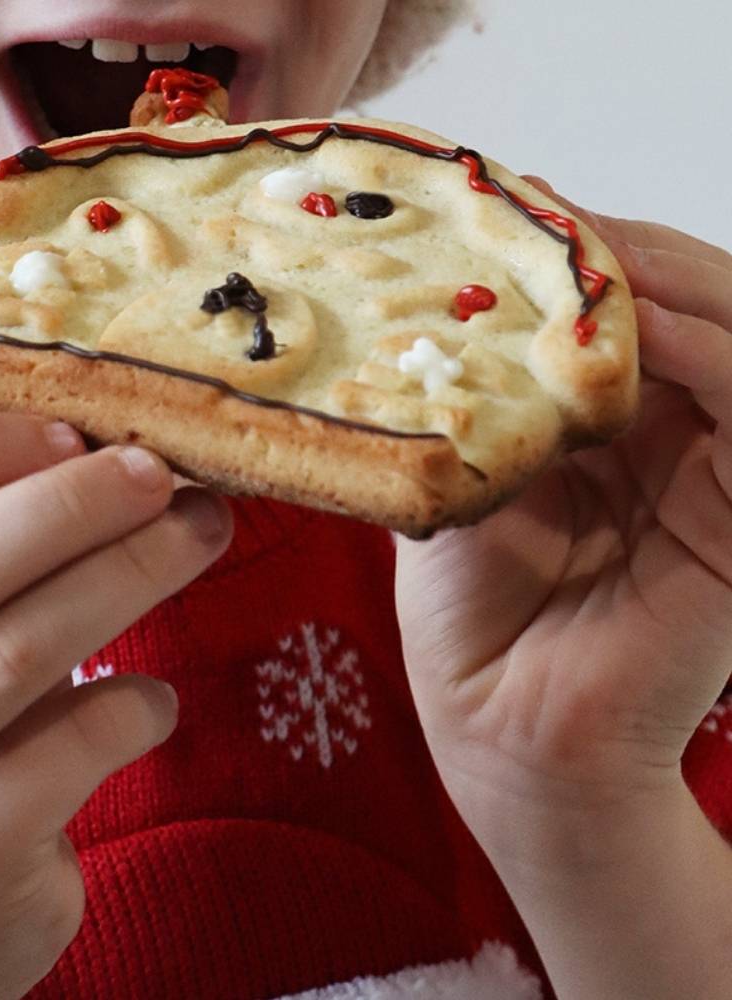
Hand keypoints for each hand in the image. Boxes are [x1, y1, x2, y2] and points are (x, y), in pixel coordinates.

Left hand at [395, 188, 731, 870]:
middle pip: (682, 309)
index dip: (575, 263)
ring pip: (728, 332)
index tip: (511, 213)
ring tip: (583, 246)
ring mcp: (722, 472)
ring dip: (659, 280)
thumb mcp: (460, 488)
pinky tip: (630, 317)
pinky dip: (703, 344)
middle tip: (545, 211)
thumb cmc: (474, 625)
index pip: (617, 320)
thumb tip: (446, 305)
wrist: (504, 735)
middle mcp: (675, 442)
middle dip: (618, 257)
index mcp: (611, 435)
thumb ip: (477, 406)